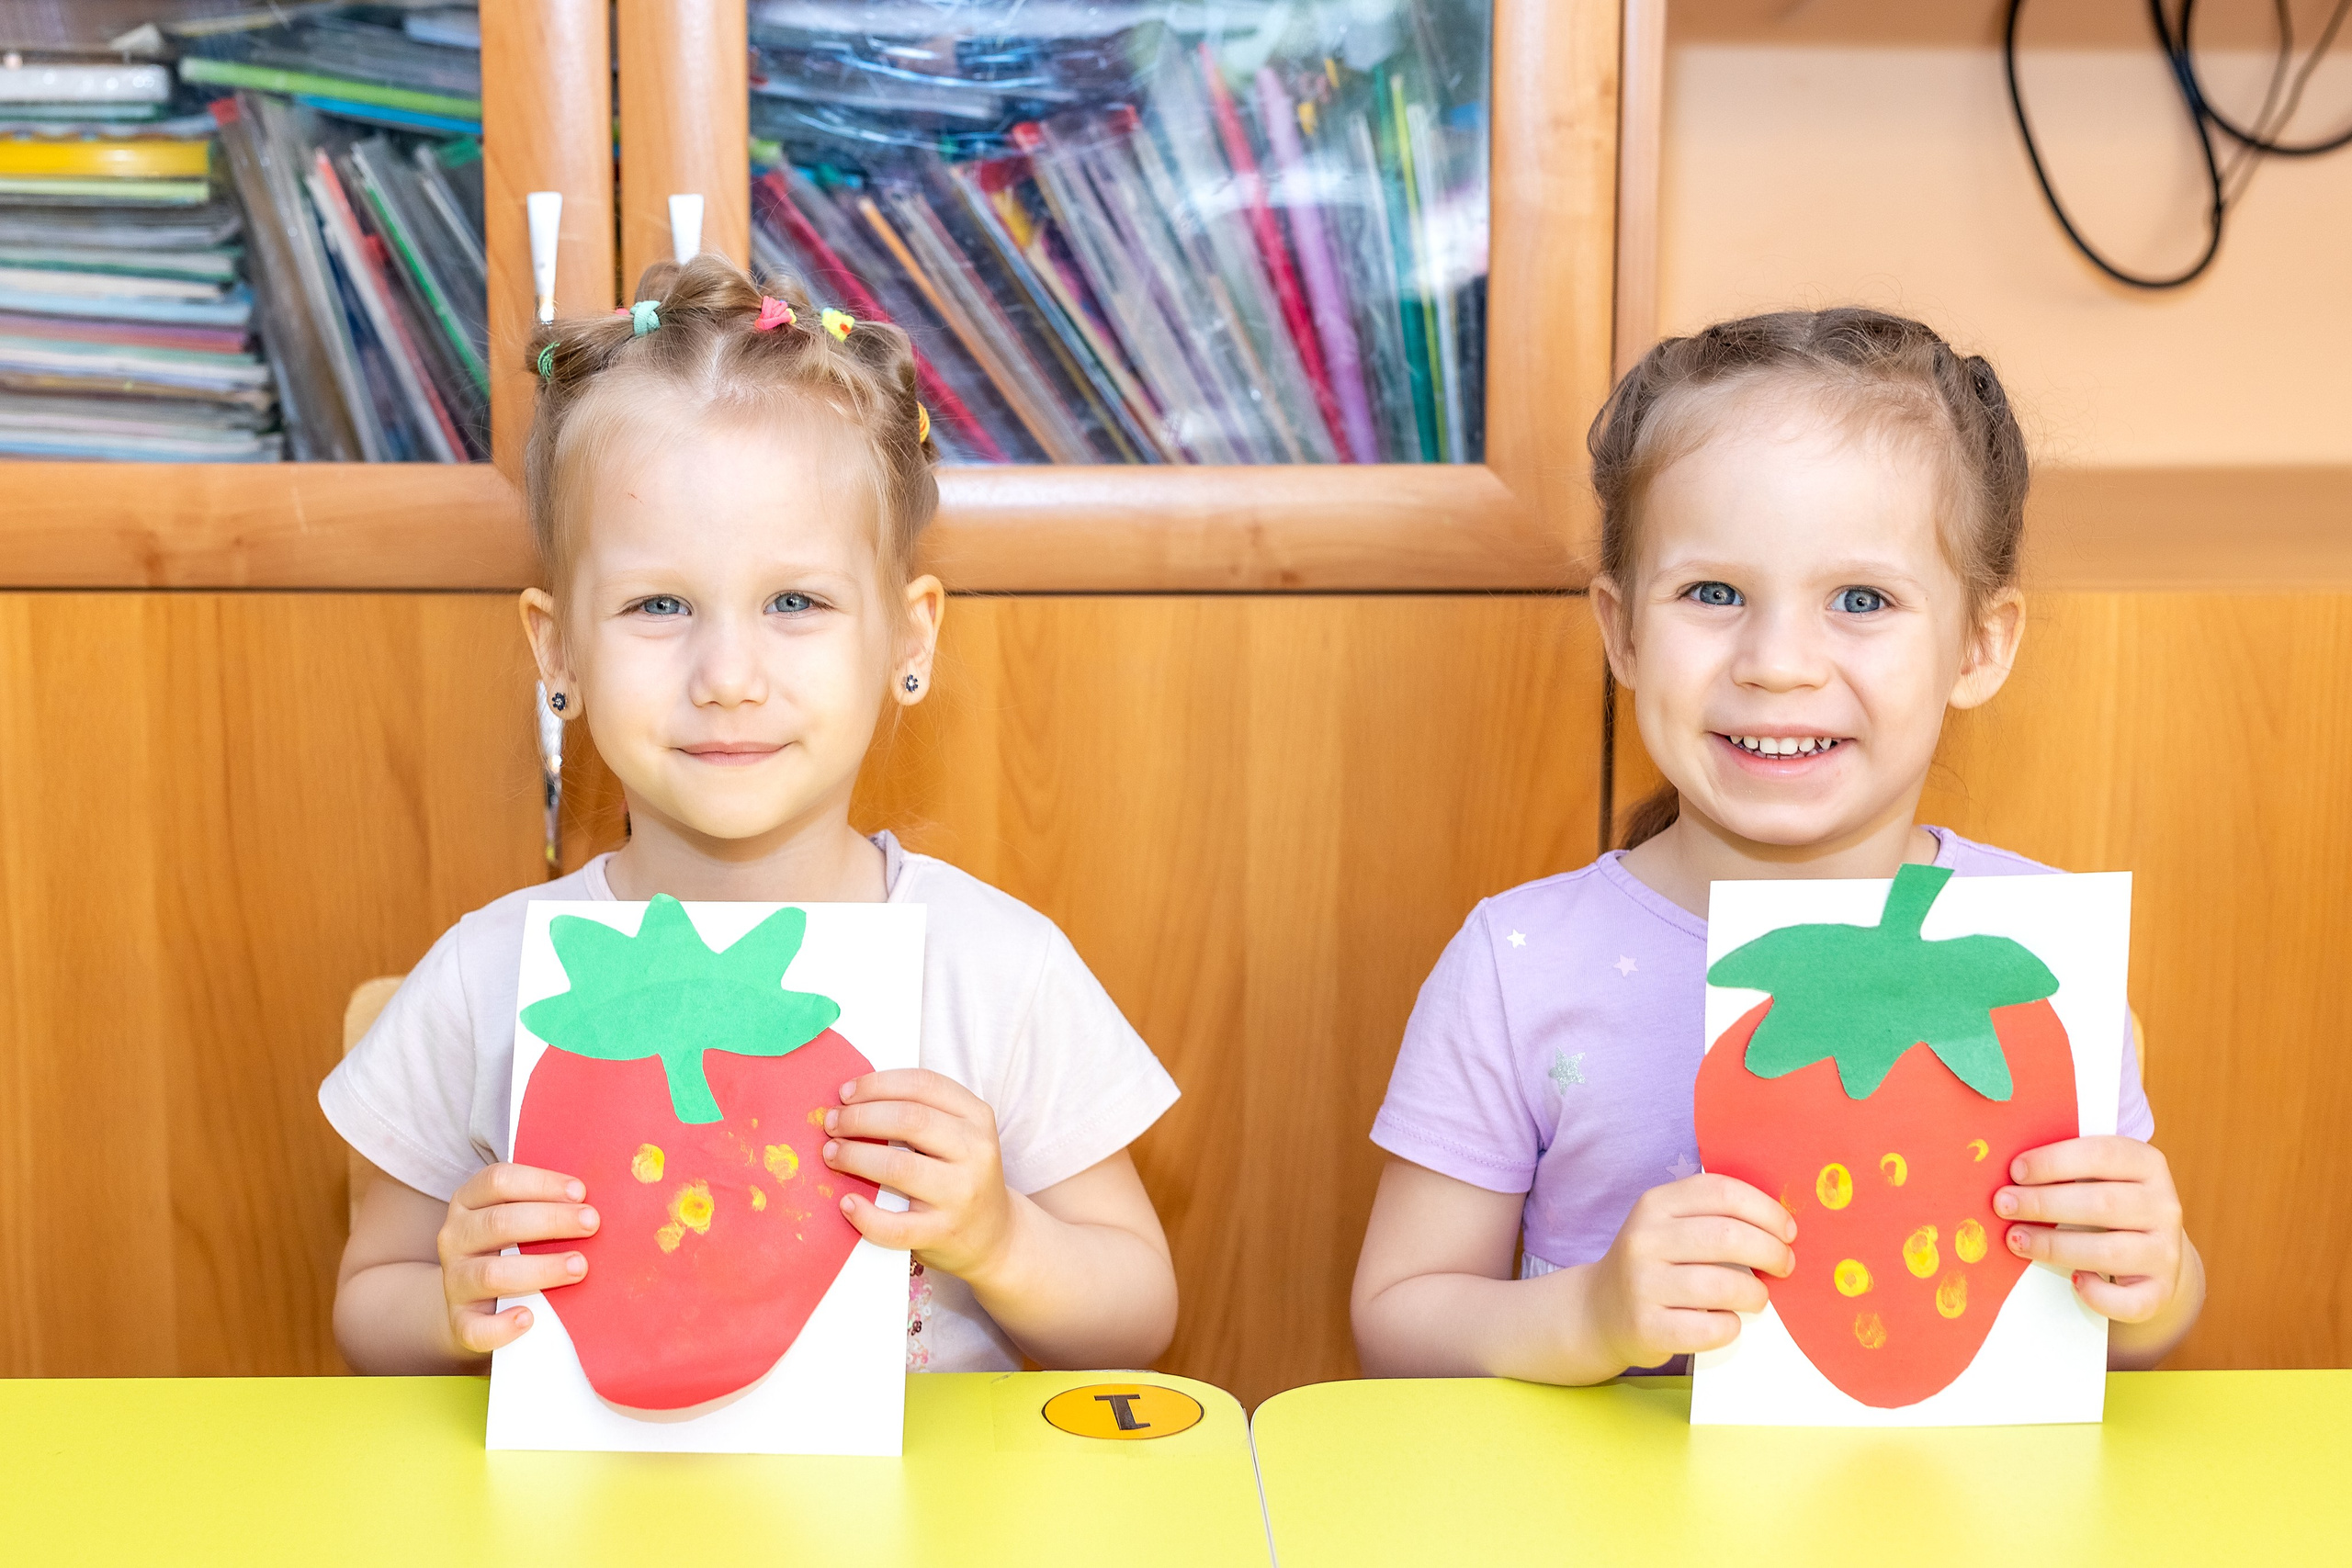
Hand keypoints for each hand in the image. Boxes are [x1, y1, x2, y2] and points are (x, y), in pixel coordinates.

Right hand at [435, 1162, 599, 1356]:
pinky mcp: (460, 1320)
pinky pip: (476, 1327)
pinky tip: (530, 1317)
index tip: (581, 1192)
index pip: (498, 1181)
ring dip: (540, 1269)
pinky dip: (502, 1326)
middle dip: (551, 1221)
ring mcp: (454, 1280)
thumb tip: (593, 1202)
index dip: (540, 1182)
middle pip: (499, 1222)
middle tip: (592, 1223)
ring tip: (580, 1267)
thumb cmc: (510, 1246)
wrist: (475, 1302)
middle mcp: (455, 1237)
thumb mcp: (518, 1216)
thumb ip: (546, 1205)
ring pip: (492, 1273)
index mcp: (469, 1201)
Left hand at [822, 1069, 1015, 1282]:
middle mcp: (975, 1151)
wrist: (995, 1235)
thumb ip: (922, 1113)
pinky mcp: (943, 1232)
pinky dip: (865, 1214)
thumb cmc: (963, 1177)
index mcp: (977, 1117)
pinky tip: (847, 1203)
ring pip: (898, 1167)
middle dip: (859, 1117)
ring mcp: (961, 1194)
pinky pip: (896, 1225)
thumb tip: (853, 1101)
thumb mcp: (959, 1135)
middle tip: (832, 1123)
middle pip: (908, 1120)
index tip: (845, 1092)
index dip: (878, 1084)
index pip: (923, 1084)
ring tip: (831, 1154)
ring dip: (854, 1156)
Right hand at [1583, 1174, 1796, 1371]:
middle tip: (1784, 1265)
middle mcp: (1643, 1239)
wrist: (1599, 1311)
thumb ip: (1713, 1218)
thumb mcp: (1669, 1227)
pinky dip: (1731, 1326)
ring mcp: (1641, 1284)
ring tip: (1758, 1297)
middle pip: (1727, 1236)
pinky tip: (1728, 1322)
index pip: (1721, 1192)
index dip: (1765, 1210)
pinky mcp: (1646, 1326)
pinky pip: (1710, 1327)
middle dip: (1771, 1252)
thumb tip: (1781, 1227)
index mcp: (1654, 1205)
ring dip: (1755, 1293)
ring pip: (1723, 1284)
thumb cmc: (1654, 1266)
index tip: (1788, 1231)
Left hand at [1997, 1136, 2185, 1322]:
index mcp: (2147, 1164)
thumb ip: (2062, 1168)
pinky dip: (2098, 1294)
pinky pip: (2130, 1301)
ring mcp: (2166, 1251)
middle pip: (2103, 1203)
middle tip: (2002, 1205)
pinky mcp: (2161, 1291)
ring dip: (2055, 1246)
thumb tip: (2006, 1172)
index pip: (2102, 1154)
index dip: (2055, 1161)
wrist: (2150, 1252)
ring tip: (2015, 1240)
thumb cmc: (2105, 1202)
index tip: (2015, 1171)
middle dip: (2044, 1204)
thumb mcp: (2094, 1175)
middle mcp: (2164, 1206)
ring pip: (2110, 1251)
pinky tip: (2072, 1280)